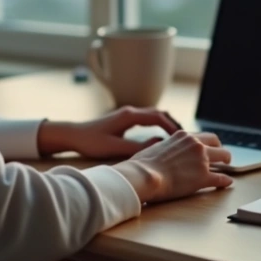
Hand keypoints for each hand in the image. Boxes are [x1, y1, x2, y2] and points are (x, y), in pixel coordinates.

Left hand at [37, 106, 181, 158]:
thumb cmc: (91, 142)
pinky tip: (162, 137)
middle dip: (174, 124)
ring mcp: (128, 114)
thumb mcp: (115, 148)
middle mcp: (131, 112)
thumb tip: (160, 143)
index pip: (159, 117)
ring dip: (167, 124)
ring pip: (154, 115)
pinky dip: (159, 125)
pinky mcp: (124, 120)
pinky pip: (148, 119)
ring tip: (178, 138)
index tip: (184, 138)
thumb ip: (138, 147)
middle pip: (160, 113)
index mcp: (130, 116)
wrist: (73, 134)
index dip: (173, 127)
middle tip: (187, 137)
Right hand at [112, 131, 232, 203]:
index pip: (202, 136)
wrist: (144, 176)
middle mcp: (195, 145)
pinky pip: (221, 178)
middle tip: (222, 157)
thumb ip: (164, 147)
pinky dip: (225, 181)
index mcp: (183, 136)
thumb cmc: (142, 164)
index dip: (208, 143)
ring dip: (227, 162)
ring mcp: (201, 160)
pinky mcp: (203, 177)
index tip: (209, 148)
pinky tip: (226, 183)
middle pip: (217, 143)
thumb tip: (161, 151)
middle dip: (221, 149)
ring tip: (227, 168)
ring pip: (224, 157)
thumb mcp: (155, 147)